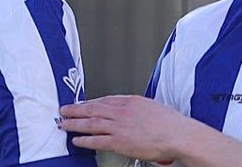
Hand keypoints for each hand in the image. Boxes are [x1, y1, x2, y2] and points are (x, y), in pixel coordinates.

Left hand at [60, 95, 184, 163]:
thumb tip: (129, 108)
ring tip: (64, 124)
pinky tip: (77, 140)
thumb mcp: (151, 106)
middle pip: (92, 108)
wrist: (178, 134)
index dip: (89, 102)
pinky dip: (85, 140)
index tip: (81, 104)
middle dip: (75, 109)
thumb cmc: (170, 123)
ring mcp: (119, 126)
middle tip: (63, 110)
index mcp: (130, 101)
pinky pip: (97, 140)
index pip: (103, 100)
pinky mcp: (119, 141)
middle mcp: (121, 112)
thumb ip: (137, 106)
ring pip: (91, 123)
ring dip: (75, 123)